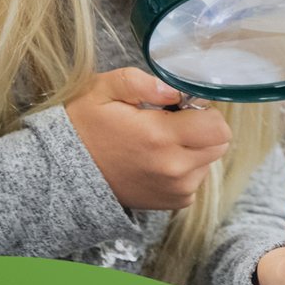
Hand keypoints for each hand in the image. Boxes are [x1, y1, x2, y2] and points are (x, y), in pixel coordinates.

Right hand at [64, 68, 232, 211]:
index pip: (218, 126)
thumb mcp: (102, 90)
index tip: (180, 107)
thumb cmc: (84, 127)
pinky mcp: (173, 202)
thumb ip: (141, 82)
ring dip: (194, 149)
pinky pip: (196, 179)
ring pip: (209, 161)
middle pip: (219, 143)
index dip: (203, 109)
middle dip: (202, 128)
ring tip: (159, 143)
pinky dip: (185, 168)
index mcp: (159, 137)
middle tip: (171, 122)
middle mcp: (173, 168)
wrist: (65, 172)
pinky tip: (157, 161)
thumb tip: (174, 90)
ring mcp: (175, 189)